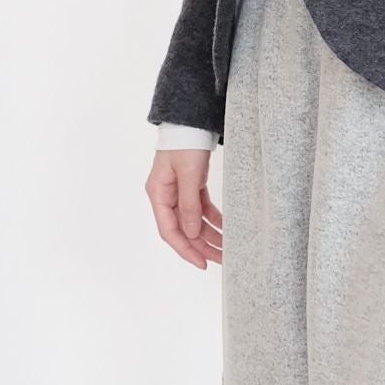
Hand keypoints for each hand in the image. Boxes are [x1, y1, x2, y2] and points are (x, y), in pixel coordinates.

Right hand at [149, 147, 221, 268]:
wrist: (192, 121)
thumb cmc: (185, 143)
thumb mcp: (188, 175)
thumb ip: (189, 205)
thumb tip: (190, 233)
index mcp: (158, 194)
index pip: (170, 231)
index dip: (185, 249)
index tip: (202, 263)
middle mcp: (165, 196)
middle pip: (182, 230)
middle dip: (201, 246)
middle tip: (222, 260)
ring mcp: (178, 192)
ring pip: (193, 222)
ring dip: (209, 235)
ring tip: (226, 248)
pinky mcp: (190, 186)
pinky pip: (201, 209)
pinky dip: (212, 219)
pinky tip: (225, 228)